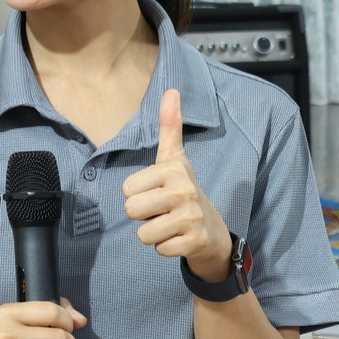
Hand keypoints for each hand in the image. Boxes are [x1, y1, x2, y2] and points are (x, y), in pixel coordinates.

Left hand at [123, 89, 233, 282]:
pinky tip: (178, 238)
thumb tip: (171, 90)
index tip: (155, 192)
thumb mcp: (174, 158)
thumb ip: (169, 126)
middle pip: (132, 210)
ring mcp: (190, 217)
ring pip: (143, 233)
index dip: (137, 194)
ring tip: (168, 224)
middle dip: (142, 216)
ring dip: (152, 233)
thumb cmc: (184, 191)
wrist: (211, 229)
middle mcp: (183, 191)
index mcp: (172, 170)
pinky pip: (160, 249)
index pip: (127, 189)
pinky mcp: (193, 241)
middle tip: (160, 211)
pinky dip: (165, 248)